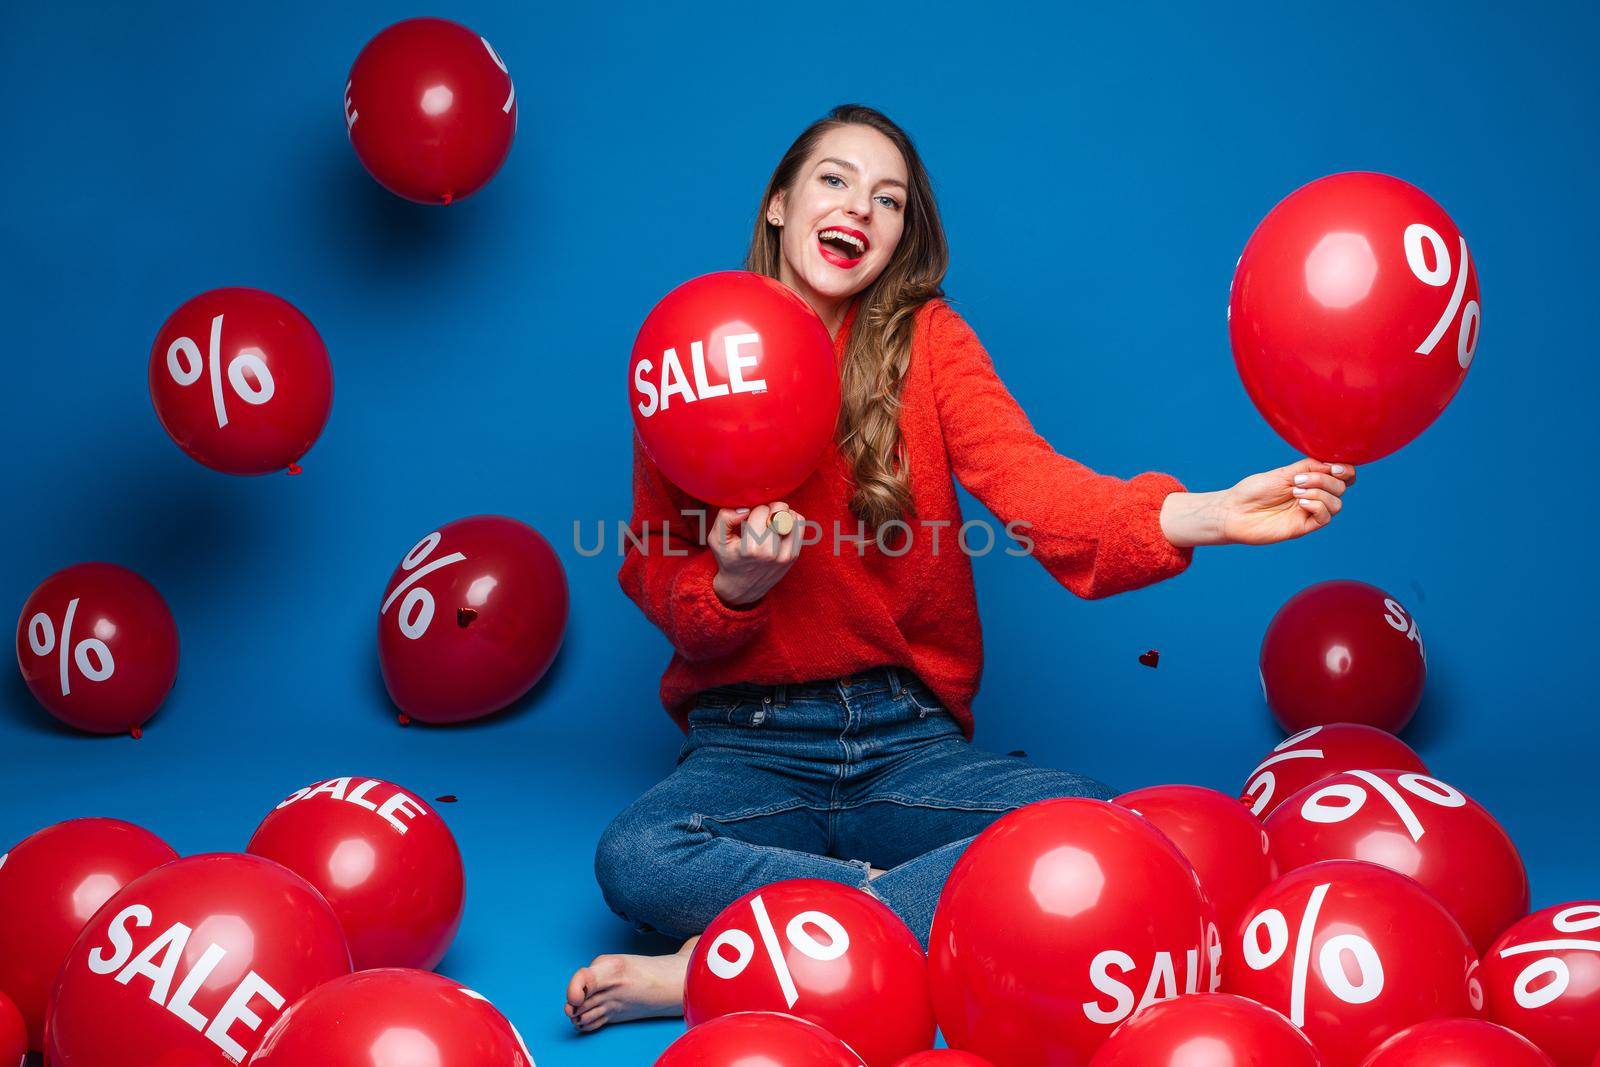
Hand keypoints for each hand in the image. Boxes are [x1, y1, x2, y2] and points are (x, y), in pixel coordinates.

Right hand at [709, 501, 805, 606]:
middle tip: (761, 519)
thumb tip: (744, 509)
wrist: (743, 587)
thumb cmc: (730, 559)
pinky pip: (800, 525)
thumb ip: (724, 518)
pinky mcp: (794, 556)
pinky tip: (779, 526)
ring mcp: (785, 555)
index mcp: (750, 549)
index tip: (749, 518)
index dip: (754, 509)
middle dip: (769, 510)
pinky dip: (791, 520)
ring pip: (792, 516)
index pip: (761, 510)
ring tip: (770, 523)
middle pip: (779, 511)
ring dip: (781, 514)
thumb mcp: (716, 539)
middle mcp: (770, 553)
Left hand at [1161, 459, 1356, 546]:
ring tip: (1296, 491)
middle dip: (1325, 479)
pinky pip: (1325, 518)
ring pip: (1337, 503)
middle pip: (1341, 487)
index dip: (1346, 470)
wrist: (1234, 511)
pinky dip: (1318, 506)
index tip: (1334, 466)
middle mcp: (1313, 495)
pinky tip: (1301, 502)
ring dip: (1320, 492)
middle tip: (1298, 480)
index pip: (1343, 476)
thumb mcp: (1283, 473)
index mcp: (1310, 480)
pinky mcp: (1304, 526)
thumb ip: (1309, 467)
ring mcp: (1309, 512)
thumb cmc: (1253, 491)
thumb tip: (1333, 463)